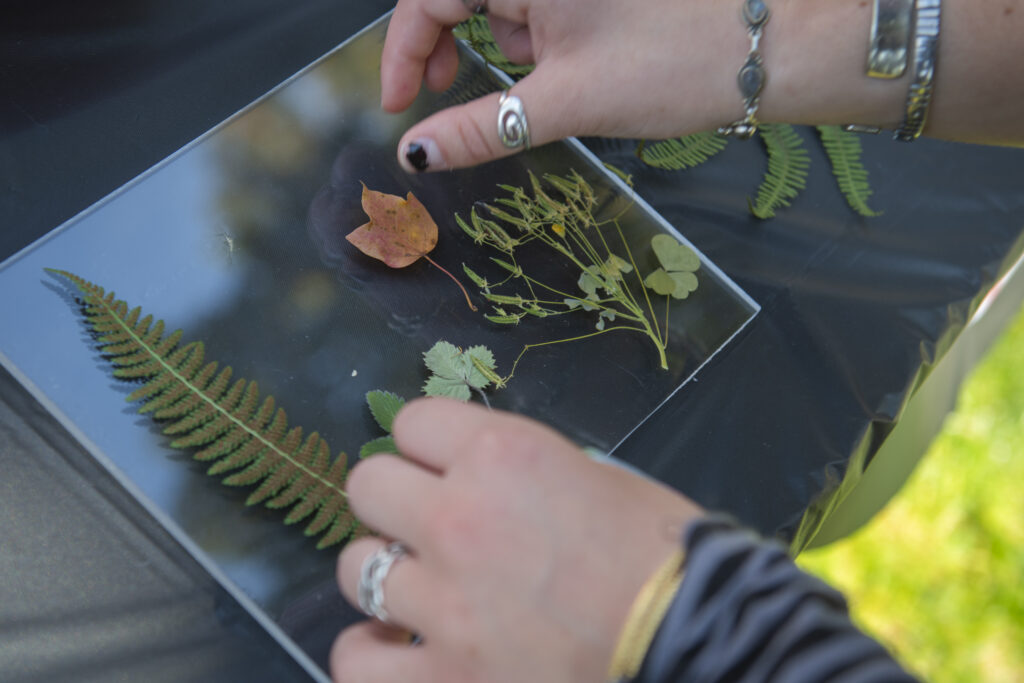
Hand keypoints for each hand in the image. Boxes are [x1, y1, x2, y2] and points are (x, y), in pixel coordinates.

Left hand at [331, 398, 702, 682]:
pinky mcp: (443, 678)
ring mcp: (444, 603)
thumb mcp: (599, 479)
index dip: (430, 446)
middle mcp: (460, 517)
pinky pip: (355, 661)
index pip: (413, 422)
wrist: (696, 642)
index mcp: (502, 454)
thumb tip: (481, 477)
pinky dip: (372, 653)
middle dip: (396, 501)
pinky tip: (399, 648)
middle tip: (430, 525)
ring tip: (422, 592)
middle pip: (368, 485)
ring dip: (388, 575)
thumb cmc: (667, 559)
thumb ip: (522, 471)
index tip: (443, 466)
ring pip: (356, 567)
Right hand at [382, 0, 745, 171]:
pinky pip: (543, 12)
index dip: (402, 50)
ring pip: (506, 10)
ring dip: (514, 52)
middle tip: (450, 97)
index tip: (398, 107)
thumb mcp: (565, 103)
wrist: (769, 51)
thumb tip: (415, 155)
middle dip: (458, 51)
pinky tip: (583, 65)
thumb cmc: (672, 65)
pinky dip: (544, 45)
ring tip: (567, 78)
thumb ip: (479, 129)